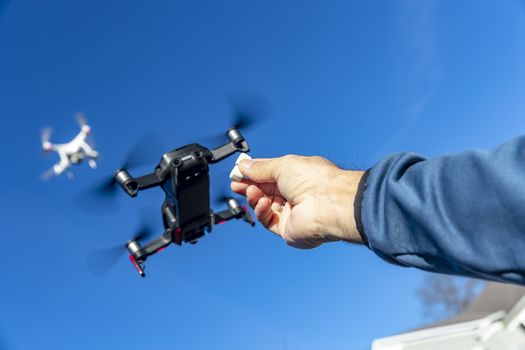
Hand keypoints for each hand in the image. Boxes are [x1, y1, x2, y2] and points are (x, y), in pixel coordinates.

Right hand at [230, 155, 364, 248]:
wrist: (328, 203)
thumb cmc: (315, 180)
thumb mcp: (282, 165)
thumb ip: (260, 168)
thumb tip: (244, 166)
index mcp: (298, 176)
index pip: (270, 175)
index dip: (253, 174)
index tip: (238, 172)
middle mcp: (296, 195)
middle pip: (266, 191)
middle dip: (250, 186)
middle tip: (236, 183)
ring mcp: (292, 213)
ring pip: (265, 206)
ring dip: (255, 197)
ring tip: (251, 191)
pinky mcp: (288, 230)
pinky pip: (268, 221)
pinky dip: (262, 212)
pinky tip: (263, 203)